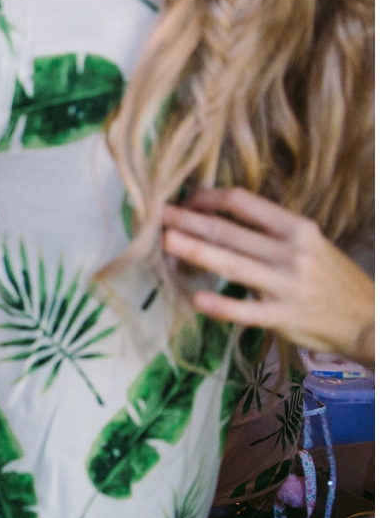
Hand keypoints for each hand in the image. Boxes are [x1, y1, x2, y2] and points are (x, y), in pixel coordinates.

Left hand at [162, 187, 375, 365]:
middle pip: (230, 231)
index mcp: (296, 228)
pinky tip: (197, 300)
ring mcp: (286, 285)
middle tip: (158, 214)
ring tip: (167, 242)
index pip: (243, 203)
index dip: (208, 199)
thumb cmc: (330, 277)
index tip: (186, 202)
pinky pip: (246, 311)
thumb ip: (269, 233)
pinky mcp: (282, 317)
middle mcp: (290, 252)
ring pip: (233, 265)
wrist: (368, 318)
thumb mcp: (308, 243)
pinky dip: (221, 305)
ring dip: (196, 251)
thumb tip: (219, 219)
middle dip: (190, 221)